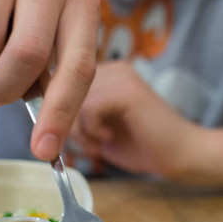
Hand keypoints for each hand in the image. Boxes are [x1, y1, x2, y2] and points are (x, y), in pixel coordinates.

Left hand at [69, 61, 203, 179]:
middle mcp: (111, 66)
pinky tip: (110, 138)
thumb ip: (73, 116)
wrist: (183, 155)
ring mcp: (119, 75)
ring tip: (102, 142)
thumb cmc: (142, 146)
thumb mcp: (97, 128)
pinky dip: (92, 130)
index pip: (58, 85)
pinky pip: (86, 109)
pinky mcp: (126, 89)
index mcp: (104, 72)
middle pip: (59, 92)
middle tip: (93, 143)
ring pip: (70, 101)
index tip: (77, 137)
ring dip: (80, 130)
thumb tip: (39, 119)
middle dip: (69, 124)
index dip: (58, 114)